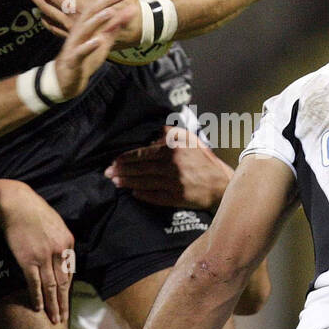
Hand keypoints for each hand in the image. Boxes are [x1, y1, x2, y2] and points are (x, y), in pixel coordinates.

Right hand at [0, 180, 74, 323]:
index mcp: (68, 243)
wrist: (17, 205)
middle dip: (63, 303)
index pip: (70, 272)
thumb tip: (63, 258)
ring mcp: (44, 257)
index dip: (67, 289)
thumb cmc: (35, 212)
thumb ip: (61, 242)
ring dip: (53, 305)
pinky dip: (37, 297)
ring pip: (51, 287)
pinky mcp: (28, 261)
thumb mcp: (56, 224)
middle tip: (64, 318)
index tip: (66, 301)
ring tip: (54, 319)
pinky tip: (39, 308)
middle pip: (63, 283)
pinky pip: (34, 284)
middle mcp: (60, 252)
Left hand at [28, 0, 142, 48]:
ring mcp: (74, 32)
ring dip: (41, 9)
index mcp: (77, 5)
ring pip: (49, 21)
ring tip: (37, 0)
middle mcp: (71, 20)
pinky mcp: (80, 39)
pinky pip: (58, 32)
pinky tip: (49, 20)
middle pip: (45, 7)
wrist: (137, 28)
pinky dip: (50, 23)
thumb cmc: (125, 4)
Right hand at [45, 0, 137, 100]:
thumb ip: (111, 29)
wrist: (65, 80)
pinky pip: (81, 51)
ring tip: (110, 11)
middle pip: (91, 11)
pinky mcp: (74, 59)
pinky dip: (89, 46)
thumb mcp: (101, 43)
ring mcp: (75, 44)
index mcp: (85, 25)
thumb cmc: (84, 59)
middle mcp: (78, 31)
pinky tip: (97, 41)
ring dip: (98, 20)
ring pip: (85, 29)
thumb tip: (124, 15)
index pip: (96, 5)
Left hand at [105, 126, 232, 209]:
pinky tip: (133, 193)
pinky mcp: (176, 197)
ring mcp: (173, 183)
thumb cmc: (204, 160)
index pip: (142, 154)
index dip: (125, 158)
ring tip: (116, 182)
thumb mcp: (191, 139)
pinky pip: (154, 196)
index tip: (114, 161)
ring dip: (127, 182)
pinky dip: (142, 195)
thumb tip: (154, 131)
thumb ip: (171, 132)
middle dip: (121, 171)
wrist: (221, 184)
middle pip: (139, 169)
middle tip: (107, 173)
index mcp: (172, 150)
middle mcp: (171, 166)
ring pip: (144, 182)